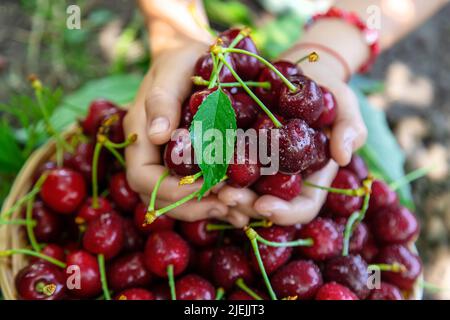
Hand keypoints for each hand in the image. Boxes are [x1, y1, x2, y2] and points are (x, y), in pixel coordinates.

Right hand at [124, 39, 230, 221]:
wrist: (196, 58)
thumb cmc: (182, 60)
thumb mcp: (172, 71)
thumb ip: (162, 101)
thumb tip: (157, 136)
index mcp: (140, 137)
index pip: (143, 178)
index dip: (171, 189)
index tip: (208, 186)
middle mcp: (152, 156)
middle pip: (161, 198)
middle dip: (194, 206)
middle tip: (229, 206)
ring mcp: (171, 162)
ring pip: (180, 200)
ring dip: (209, 208)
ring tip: (240, 210)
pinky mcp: (192, 163)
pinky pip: (199, 190)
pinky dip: (219, 199)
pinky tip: (243, 203)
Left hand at [218, 58, 366, 225]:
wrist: (300, 70)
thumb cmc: (327, 89)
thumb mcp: (345, 105)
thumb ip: (350, 128)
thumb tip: (343, 155)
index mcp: (310, 177)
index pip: (302, 207)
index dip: (284, 212)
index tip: (263, 204)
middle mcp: (283, 177)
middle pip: (263, 204)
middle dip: (244, 204)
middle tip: (224, 194)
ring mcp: (259, 165)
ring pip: (240, 188)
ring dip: (222, 190)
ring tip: (208, 180)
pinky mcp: (239, 147)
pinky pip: (224, 163)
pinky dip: (212, 165)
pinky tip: (198, 160)